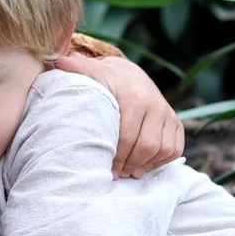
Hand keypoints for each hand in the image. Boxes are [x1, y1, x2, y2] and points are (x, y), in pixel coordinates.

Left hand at [56, 51, 184, 175]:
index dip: (118, 156)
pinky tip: (145, 165)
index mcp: (135, 97)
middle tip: (118, 174)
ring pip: (164, 149)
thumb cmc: (105, 81)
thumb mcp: (91, 72)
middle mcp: (156, 104)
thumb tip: (58, 61)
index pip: (128, 135)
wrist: (129, 74)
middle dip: (132, 164)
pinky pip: (175, 148)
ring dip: (147, 165)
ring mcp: (168, 113)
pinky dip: (162, 161)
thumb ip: (76, 69)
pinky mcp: (176, 122)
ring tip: (130, 172)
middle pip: (148, 146)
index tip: (107, 169)